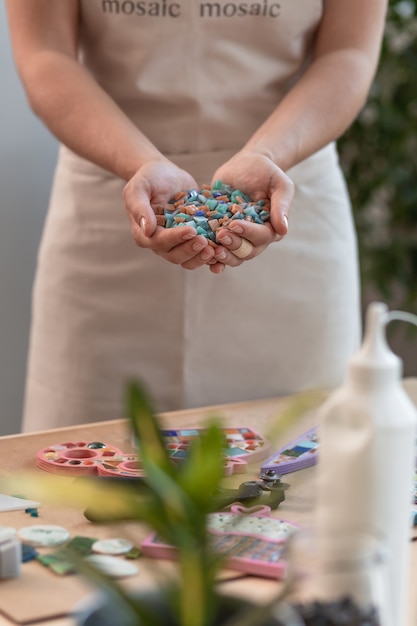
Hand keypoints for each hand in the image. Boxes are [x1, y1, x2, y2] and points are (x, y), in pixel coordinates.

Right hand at [123, 159, 215, 268]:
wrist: (165, 174)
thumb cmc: (148, 179)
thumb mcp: (139, 188)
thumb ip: (139, 207)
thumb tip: (147, 230)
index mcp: (144, 234)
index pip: (159, 242)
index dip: (176, 238)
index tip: (192, 230)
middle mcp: (160, 243)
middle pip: (174, 255)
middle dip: (191, 250)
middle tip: (205, 241)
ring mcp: (177, 243)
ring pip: (188, 260)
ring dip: (201, 258)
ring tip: (216, 250)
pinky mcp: (191, 240)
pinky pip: (200, 254)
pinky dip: (211, 257)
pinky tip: (223, 253)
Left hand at [208, 150, 293, 271]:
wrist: (246, 165)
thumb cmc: (266, 173)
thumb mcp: (280, 185)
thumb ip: (281, 205)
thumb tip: (283, 230)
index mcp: (270, 228)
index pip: (262, 237)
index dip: (248, 233)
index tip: (234, 224)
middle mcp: (254, 238)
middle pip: (246, 251)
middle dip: (233, 246)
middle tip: (220, 236)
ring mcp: (237, 237)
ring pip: (232, 256)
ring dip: (222, 256)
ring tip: (211, 250)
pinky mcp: (221, 232)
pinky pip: (217, 250)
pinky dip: (211, 257)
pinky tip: (203, 255)